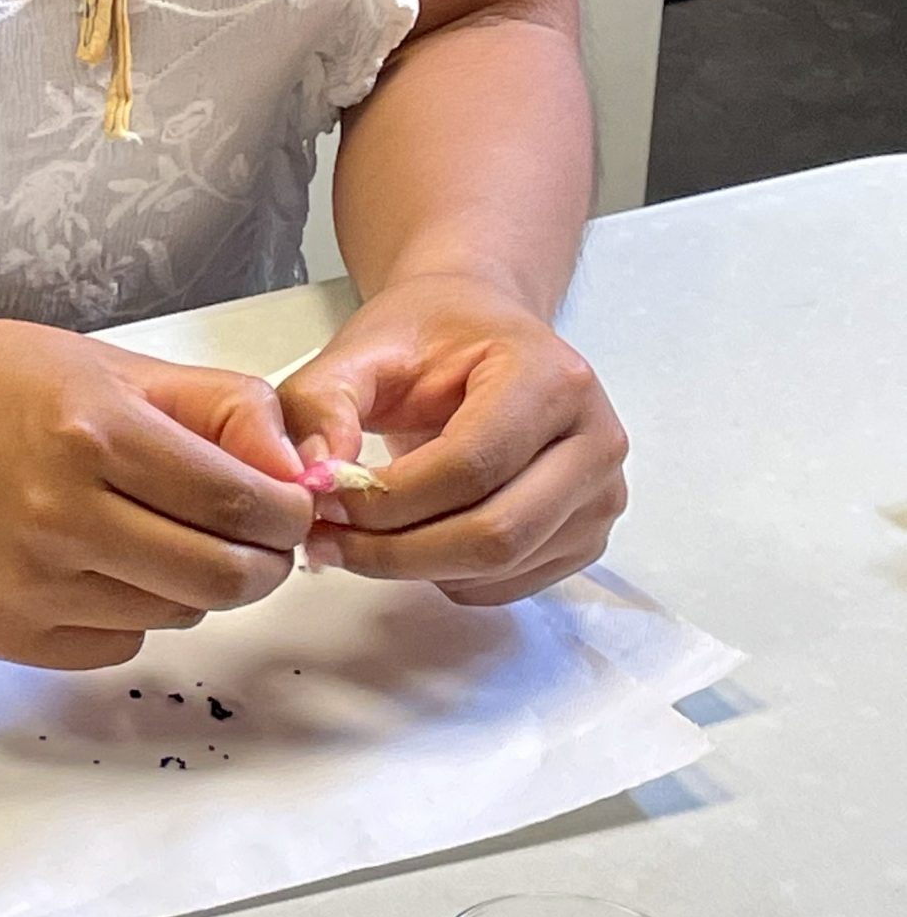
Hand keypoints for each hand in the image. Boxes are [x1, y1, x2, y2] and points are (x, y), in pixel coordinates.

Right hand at [0, 320, 316, 668]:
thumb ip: (224, 411)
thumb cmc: (0, 385)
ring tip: (151, 532)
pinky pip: (118, 645)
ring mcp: (29, 585)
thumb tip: (300, 475)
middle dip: (261, 561)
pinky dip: (131, 612)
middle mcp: (58, 515)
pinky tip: (94, 561)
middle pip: (222, 578)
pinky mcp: (7, 633)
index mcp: (94, 433)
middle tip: (253, 538)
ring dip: (190, 583)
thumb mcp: (119, 368)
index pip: (240, 503)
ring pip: (176, 616)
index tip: (290, 505)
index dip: (288, 512)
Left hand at [276, 274, 628, 604]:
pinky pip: (506, 584)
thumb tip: (315, 477)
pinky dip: (444, 575)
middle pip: (495, 532)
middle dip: (395, 549)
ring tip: (354, 533)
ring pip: (500, 567)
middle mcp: (595, 438)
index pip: (470, 466)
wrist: (482, 331)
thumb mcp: (361, 348)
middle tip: (326, 537)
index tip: (322, 501)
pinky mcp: (587, 536)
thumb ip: (321, 401)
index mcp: (552, 378)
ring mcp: (600, 494)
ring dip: (413, 566)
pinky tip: (408, 535)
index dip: (388, 499)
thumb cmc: (431, 336)